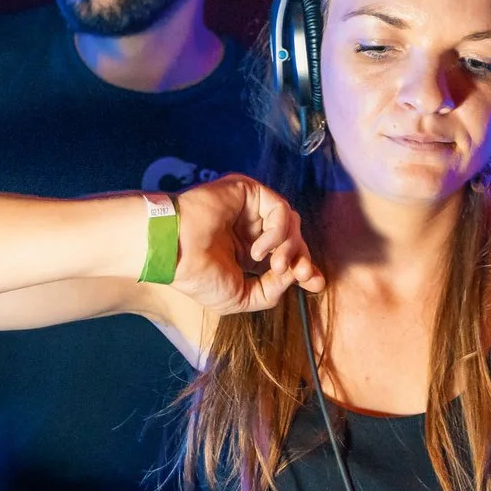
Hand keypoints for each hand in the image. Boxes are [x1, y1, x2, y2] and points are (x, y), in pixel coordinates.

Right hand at [166, 176, 323, 315]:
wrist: (174, 251)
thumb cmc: (198, 276)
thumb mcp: (241, 297)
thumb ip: (271, 291)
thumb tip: (295, 277)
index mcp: (248, 251)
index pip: (286, 255)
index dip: (304, 268)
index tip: (316, 283)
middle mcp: (251, 227)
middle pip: (294, 238)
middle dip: (302, 258)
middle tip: (302, 275)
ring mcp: (251, 209)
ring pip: (291, 222)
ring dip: (290, 248)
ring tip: (274, 266)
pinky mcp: (249, 192)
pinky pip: (280, 209)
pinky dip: (277, 233)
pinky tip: (258, 250)